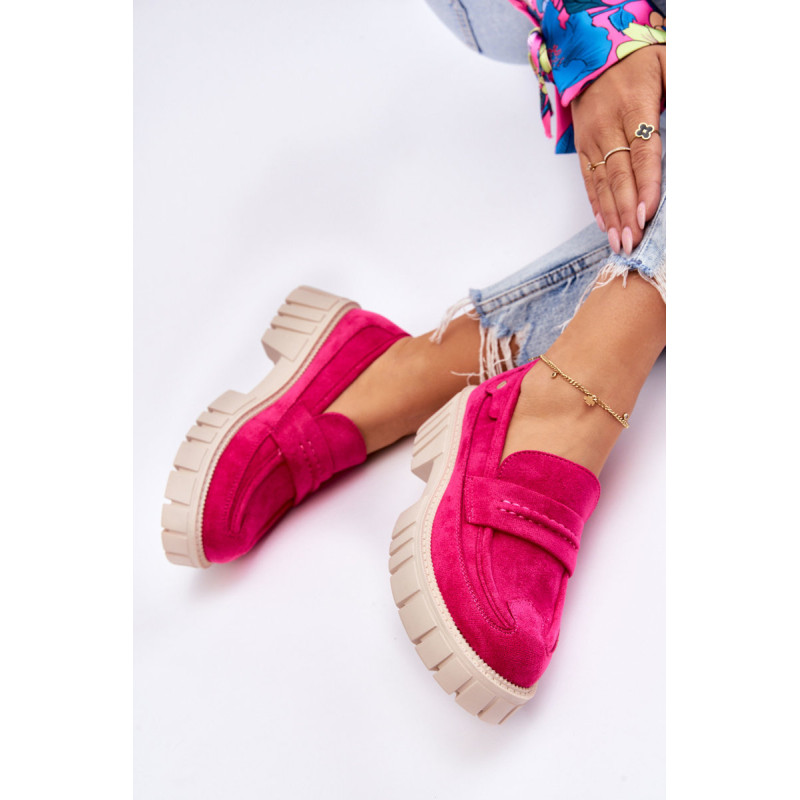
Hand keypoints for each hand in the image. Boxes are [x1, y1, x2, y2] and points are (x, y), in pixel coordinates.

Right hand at [572, 45, 665, 255]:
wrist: (593, 55)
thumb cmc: (638, 63)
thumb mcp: (667, 64)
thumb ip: (681, 88)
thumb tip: (696, 119)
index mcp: (633, 107)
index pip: (642, 153)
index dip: (645, 184)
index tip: (647, 212)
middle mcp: (608, 126)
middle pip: (619, 175)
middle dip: (625, 211)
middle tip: (632, 239)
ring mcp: (592, 139)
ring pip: (602, 183)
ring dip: (611, 215)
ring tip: (619, 241)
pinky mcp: (582, 148)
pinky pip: (589, 180)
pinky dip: (596, 204)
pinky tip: (605, 224)